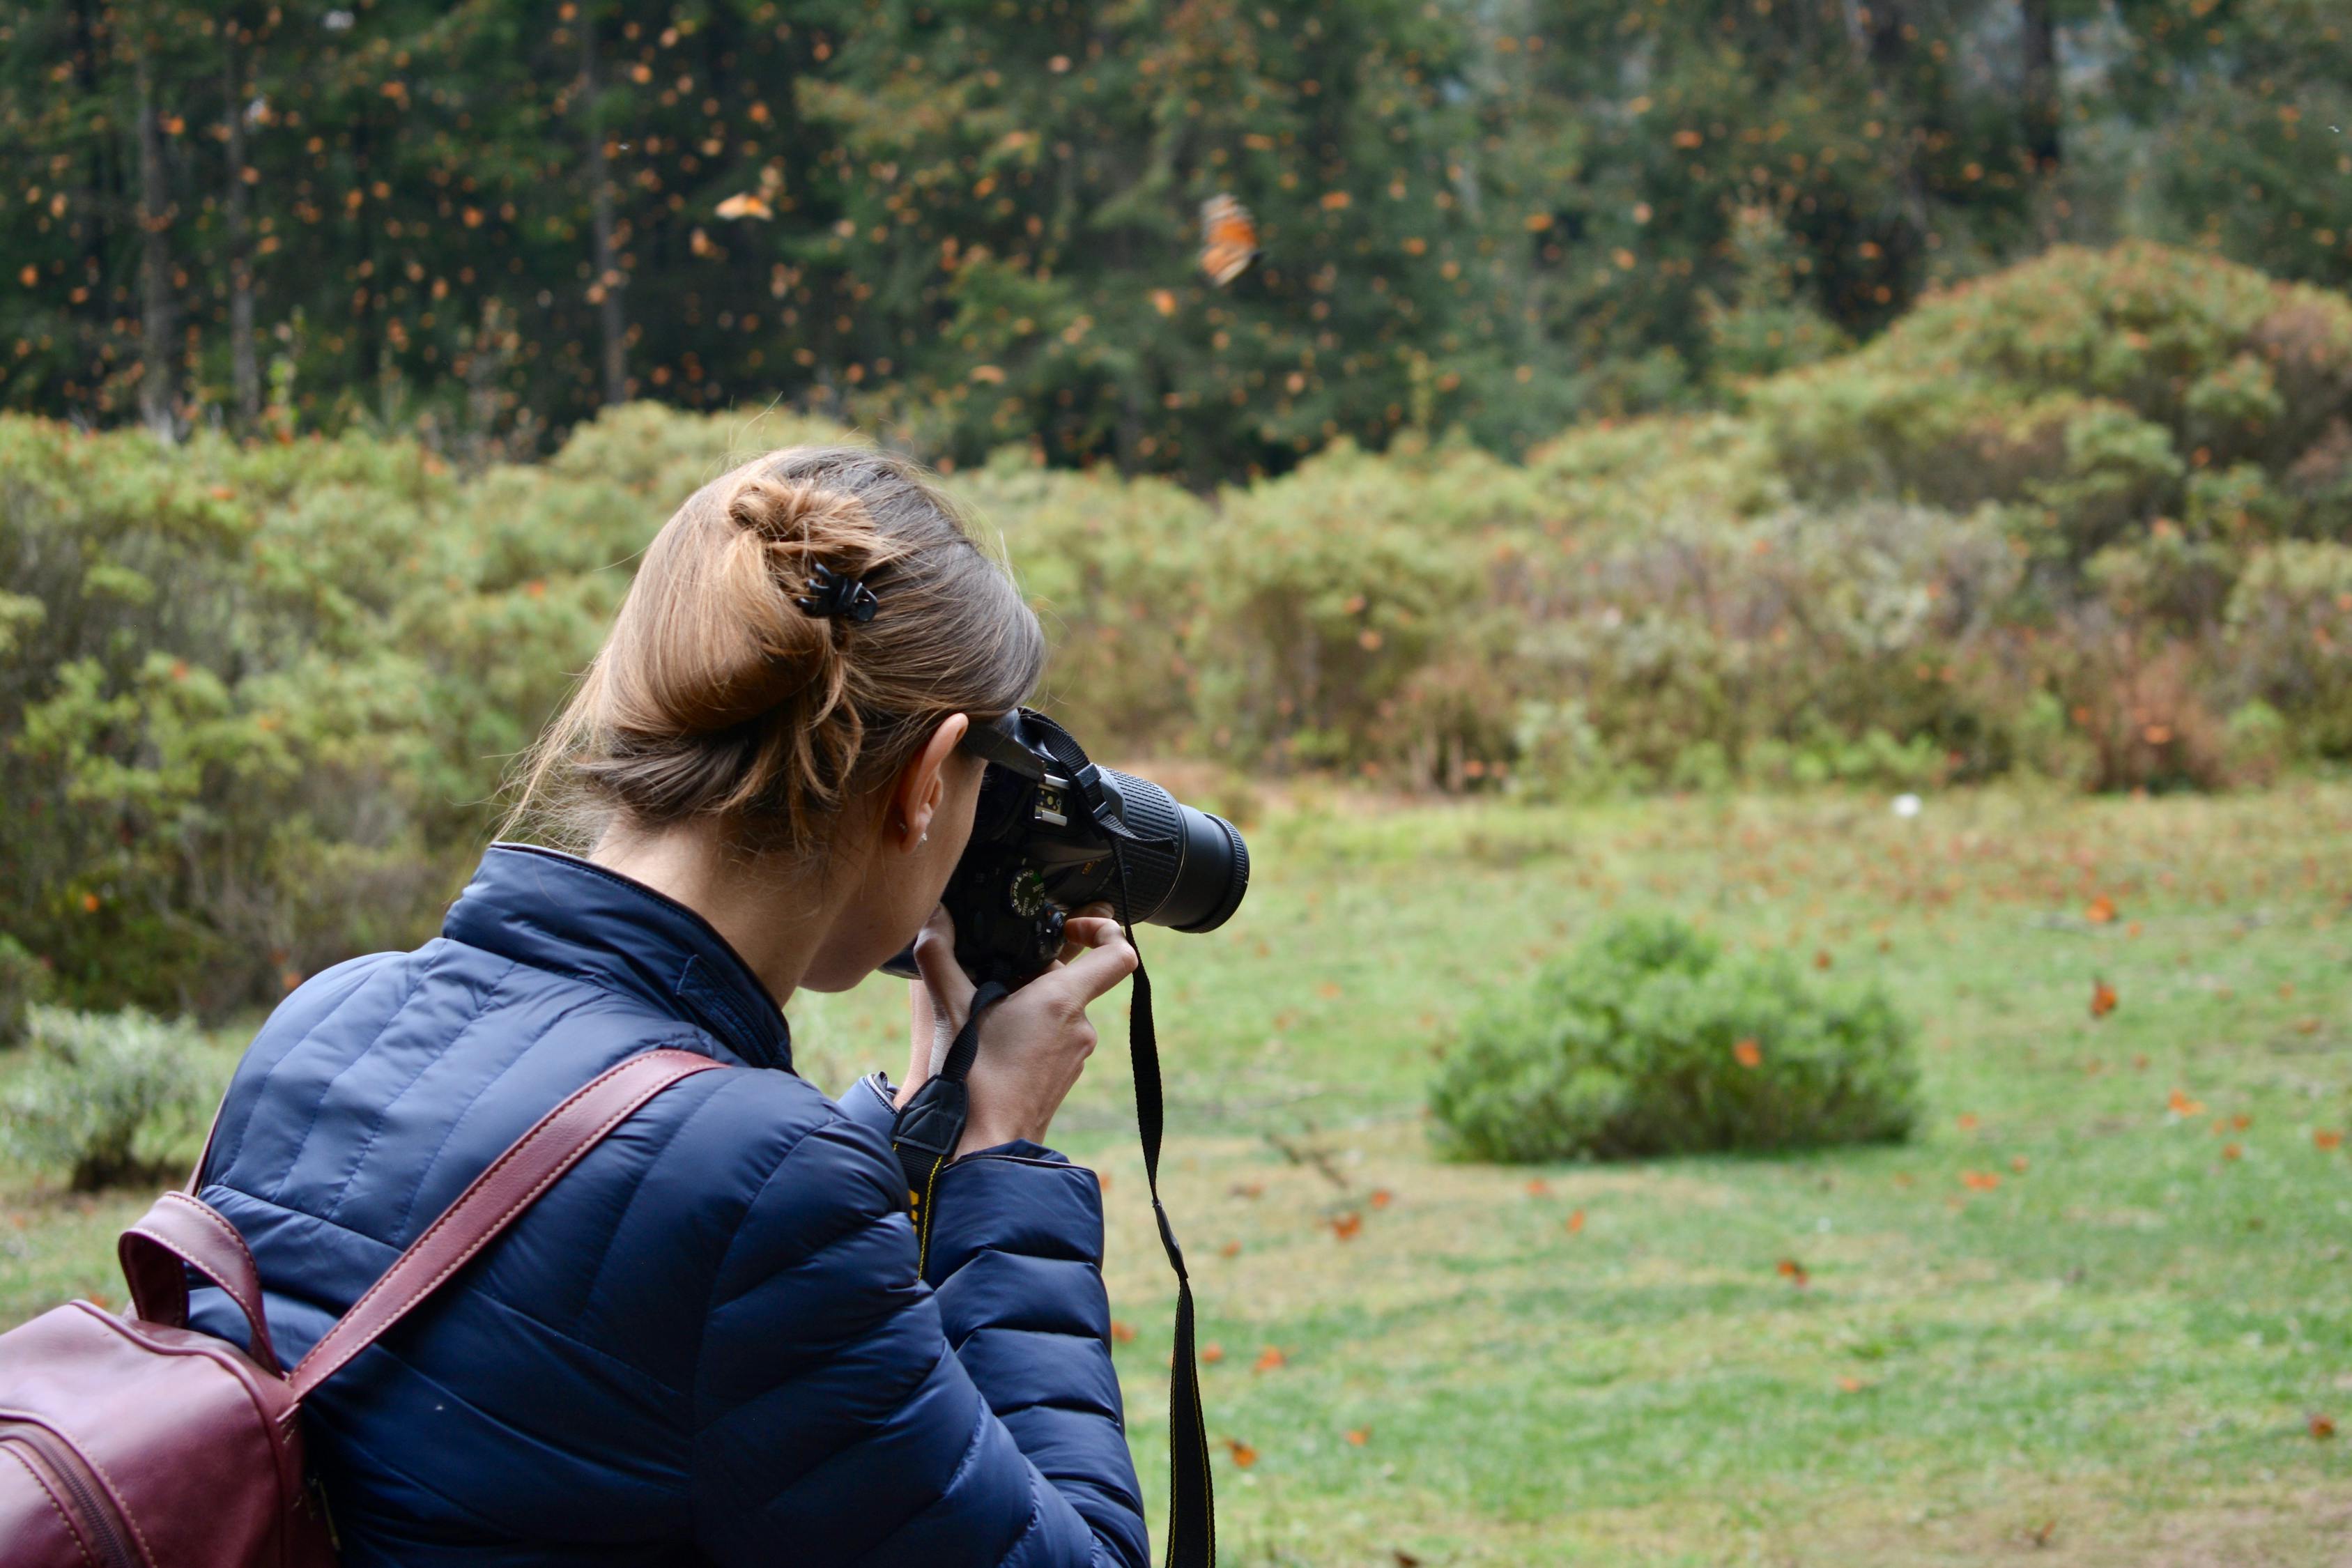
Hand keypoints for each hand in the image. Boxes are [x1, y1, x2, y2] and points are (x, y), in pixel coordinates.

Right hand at [897, 904, 1135, 1157]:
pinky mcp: (1065, 1080)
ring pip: (1059, 1012)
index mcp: (1062, 1001)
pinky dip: (1029, 1034)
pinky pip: (1054, 1041)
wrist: (982, 1149)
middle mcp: (1081, 1028)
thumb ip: (939, 956)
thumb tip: (933, 918)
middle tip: (990, 982)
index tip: (1069, 928)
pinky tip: (992, 1047)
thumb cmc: (971, 1081)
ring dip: (1027, 1006)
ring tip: (984, 1019)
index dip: (1102, 930)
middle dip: (1033, 975)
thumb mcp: (949, 1009)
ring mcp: (1076, 1057)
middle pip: (1071, 981)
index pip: (1117, 954)